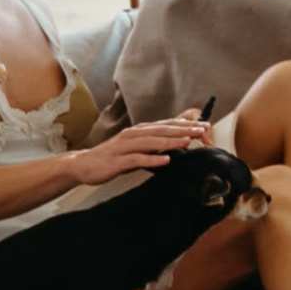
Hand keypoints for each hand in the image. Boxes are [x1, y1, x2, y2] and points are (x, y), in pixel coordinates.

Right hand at [74, 108, 214, 183]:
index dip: (186, 124)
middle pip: (162, 130)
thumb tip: (179, 139)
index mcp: (140, 131)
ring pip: (151, 142)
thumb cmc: (115, 156)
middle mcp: (133, 134)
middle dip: (184, 129)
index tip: (206, 125)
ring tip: (188, 141)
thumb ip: (156, 143)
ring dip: (171, 141)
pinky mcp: (117, 161)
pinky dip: (152, 158)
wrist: (84, 165)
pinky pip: (137, 159)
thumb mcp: (138, 147)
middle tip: (203, 130)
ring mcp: (124, 147)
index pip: (167, 125)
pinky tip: (166, 160)